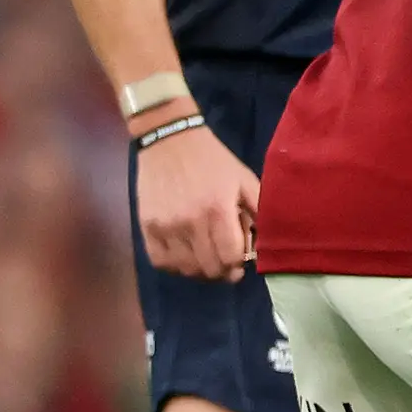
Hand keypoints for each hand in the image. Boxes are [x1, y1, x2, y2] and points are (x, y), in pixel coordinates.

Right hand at [135, 122, 258, 279]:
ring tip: (208, 259)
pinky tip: (186, 257)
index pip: (230, 258)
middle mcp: (189, 223)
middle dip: (224, 271)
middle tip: (227, 262)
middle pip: (210, 268)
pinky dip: (176, 266)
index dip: (240, 264)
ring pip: (186, 269)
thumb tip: (264, 243)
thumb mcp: (244, 180)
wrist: (169, 141)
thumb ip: (258, 211)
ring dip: (201, 271)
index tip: (243, 260)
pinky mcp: (146, 227)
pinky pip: (161, 261)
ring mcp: (165, 227)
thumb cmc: (213, 161)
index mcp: (217, 210)